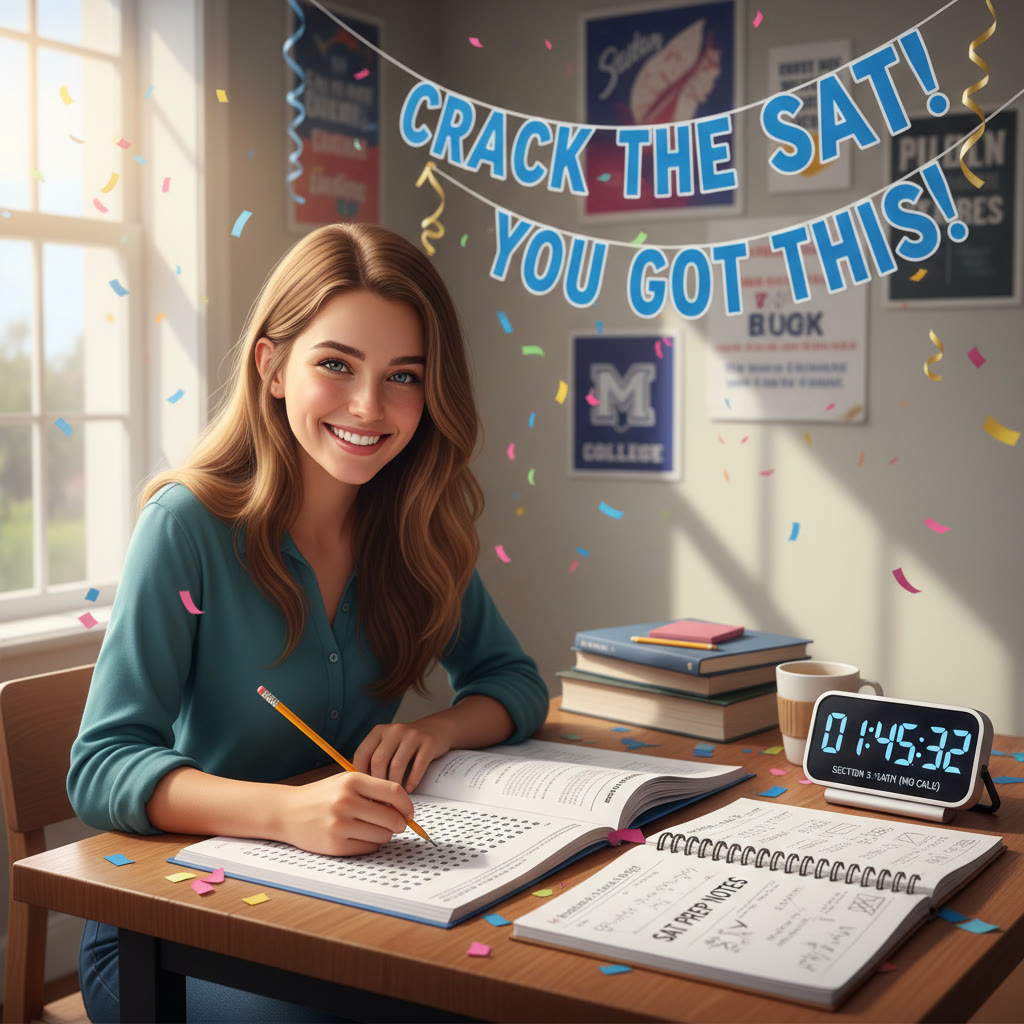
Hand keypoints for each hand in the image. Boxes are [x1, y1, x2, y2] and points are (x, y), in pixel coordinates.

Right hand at [276, 771, 413, 856]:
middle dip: (398, 823)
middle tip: (395, 824)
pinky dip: (370, 844)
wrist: (287, 811)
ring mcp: (340, 824)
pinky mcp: (335, 845)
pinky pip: (368, 848)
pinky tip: (360, 837)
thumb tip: (403, 809)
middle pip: (391, 817)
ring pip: (382, 835)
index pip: (394, 792)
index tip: (409, 813)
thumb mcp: (346, 782)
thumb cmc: (321, 796)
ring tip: (372, 828)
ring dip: (384, 834)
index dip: (407, 805)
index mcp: (352, 780)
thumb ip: (373, 790)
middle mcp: (346, 801)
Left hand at [351, 717, 455, 792]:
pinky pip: (418, 765)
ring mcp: (412, 735)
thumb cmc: (406, 744)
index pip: (362, 754)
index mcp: (379, 731)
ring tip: (394, 798)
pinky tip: (409, 790)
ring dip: (395, 785)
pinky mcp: (428, 743)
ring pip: (397, 764)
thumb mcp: (387, 744)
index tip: (363, 791)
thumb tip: (360, 786)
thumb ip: (373, 759)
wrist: (435, 729)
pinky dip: (412, 780)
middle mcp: (394, 731)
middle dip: (378, 783)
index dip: (360, 775)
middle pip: (379, 760)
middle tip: (379, 800)